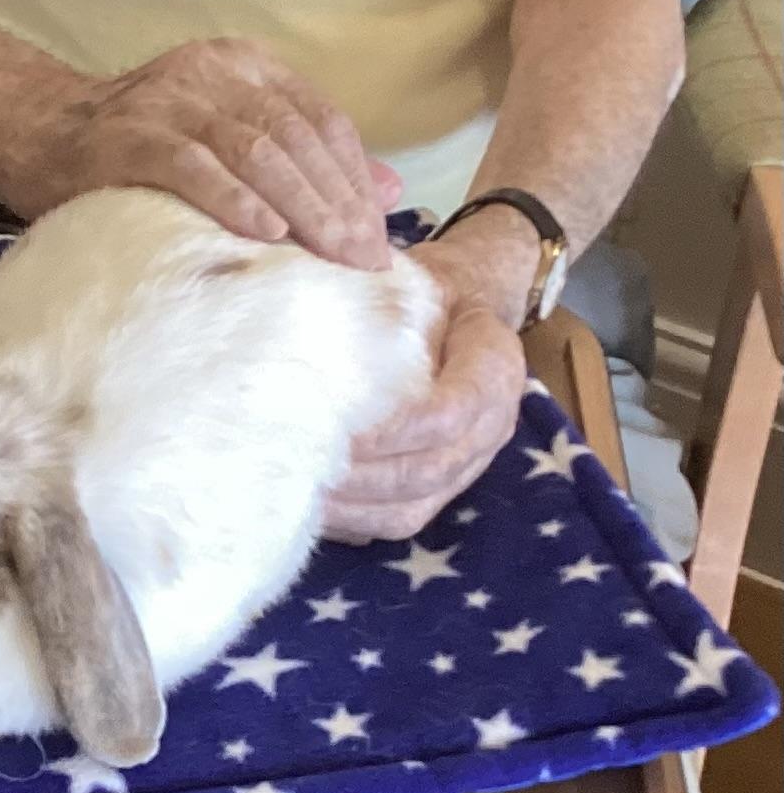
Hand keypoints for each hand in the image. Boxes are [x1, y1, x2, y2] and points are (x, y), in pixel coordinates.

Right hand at [0, 38, 400, 268]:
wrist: (42, 135)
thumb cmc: (146, 152)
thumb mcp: (230, 142)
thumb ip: (305, 157)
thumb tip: (390, 187)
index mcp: (247, 67)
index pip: (322, 120)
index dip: (357, 181)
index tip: (378, 240)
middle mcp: (214, 72)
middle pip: (297, 137)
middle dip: (339, 204)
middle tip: (365, 263)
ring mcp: (170, 101)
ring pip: (256, 149)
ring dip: (302, 207)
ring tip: (332, 258)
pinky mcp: (130, 136)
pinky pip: (192, 166)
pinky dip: (233, 200)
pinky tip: (266, 233)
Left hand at [323, 208, 538, 542]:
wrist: (461, 309)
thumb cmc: (427, 289)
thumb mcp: (414, 269)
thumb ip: (380, 282)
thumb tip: (316, 273)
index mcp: (495, 365)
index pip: (451, 412)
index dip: (397, 429)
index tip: (341, 429)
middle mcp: (492, 424)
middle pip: (429, 471)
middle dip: (363, 477)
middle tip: (302, 466)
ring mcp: (467, 464)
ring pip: (413, 507)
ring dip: (353, 508)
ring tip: (296, 494)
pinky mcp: (438, 489)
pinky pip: (399, 521)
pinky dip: (352, 522)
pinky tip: (305, 508)